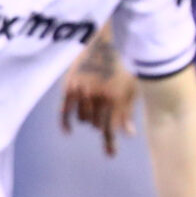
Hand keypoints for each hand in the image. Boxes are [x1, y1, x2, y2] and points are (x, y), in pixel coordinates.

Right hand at [59, 36, 137, 156]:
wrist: (102, 41)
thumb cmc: (121, 65)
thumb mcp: (130, 88)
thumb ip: (128, 111)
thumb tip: (129, 133)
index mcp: (115, 98)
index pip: (110, 128)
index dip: (110, 142)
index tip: (109, 155)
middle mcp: (97, 97)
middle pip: (96, 125)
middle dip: (101, 123)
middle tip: (104, 113)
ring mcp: (82, 93)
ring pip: (83, 120)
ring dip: (89, 118)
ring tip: (94, 105)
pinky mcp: (69, 87)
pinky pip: (64, 113)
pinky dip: (66, 123)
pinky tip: (68, 132)